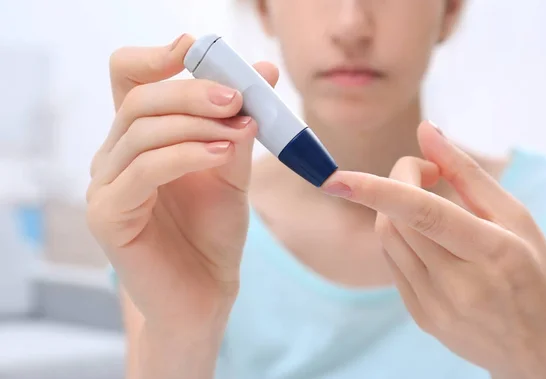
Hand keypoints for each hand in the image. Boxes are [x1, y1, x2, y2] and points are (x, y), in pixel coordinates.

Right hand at [86, 34, 278, 326]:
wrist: (206, 293)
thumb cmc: (214, 232)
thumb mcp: (233, 169)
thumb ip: (239, 124)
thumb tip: (263, 72)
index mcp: (139, 139)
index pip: (128, 79)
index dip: (155, 57)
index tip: (196, 49)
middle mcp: (114, 157)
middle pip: (138, 99)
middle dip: (191, 91)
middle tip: (238, 96)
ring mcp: (104, 186)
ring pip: (141, 131)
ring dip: (196, 123)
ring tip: (239, 128)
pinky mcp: (107, 216)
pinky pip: (143, 170)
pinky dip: (185, 154)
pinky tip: (221, 154)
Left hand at [322, 121, 545, 377]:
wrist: (543, 355)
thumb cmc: (539, 279)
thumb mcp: (518, 219)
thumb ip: (468, 174)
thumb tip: (426, 131)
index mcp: (493, 252)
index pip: (423, 213)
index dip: (377, 190)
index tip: (335, 177)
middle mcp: (459, 285)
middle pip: (396, 222)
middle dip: (394, 183)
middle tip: (426, 173)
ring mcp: (436, 307)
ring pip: (388, 241)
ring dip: (393, 210)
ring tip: (426, 203)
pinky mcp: (422, 318)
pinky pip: (394, 265)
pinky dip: (401, 239)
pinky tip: (427, 239)